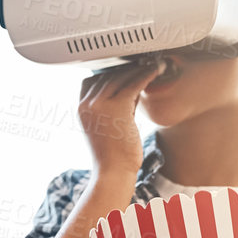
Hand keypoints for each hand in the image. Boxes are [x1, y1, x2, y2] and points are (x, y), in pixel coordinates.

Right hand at [77, 58, 160, 176]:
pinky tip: (155, 71)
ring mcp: (100, 105)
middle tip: (141, 64)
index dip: (108, 74)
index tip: (123, 72)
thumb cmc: (112, 155)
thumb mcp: (107, 126)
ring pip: (120, 77)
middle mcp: (87, 104)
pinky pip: (133, 84)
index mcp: (81, 109)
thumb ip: (114, 107)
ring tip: (151, 66)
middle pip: (106, 76)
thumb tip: (131, 89)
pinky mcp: (117, 107)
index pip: (91, 81)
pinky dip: (146, 75)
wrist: (112, 172)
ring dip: (137, 70)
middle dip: (124, 70)